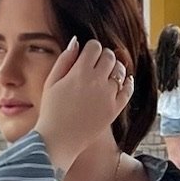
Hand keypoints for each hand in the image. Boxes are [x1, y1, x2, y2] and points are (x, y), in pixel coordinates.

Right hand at [34, 38, 130, 173]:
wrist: (59, 139)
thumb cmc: (51, 111)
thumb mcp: (51, 82)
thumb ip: (64, 60)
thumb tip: (76, 41)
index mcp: (79, 72)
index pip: (94, 47)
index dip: (91, 48)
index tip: (88, 55)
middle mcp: (96, 81)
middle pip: (109, 56)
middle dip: (104, 56)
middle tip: (97, 64)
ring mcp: (108, 95)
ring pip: (120, 70)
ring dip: (115, 68)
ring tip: (107, 74)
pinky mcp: (115, 109)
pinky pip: (128, 90)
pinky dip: (127, 82)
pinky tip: (123, 82)